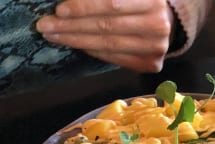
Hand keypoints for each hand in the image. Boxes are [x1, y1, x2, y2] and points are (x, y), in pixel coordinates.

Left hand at [35, 0, 175, 72]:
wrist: (167, 20)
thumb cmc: (138, 1)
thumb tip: (69, 4)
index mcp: (152, 0)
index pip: (112, 3)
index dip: (83, 7)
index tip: (59, 10)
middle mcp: (158, 25)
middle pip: (107, 26)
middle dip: (72, 26)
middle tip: (46, 26)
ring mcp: (157, 48)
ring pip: (109, 44)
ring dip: (77, 41)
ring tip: (54, 36)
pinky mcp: (152, 64)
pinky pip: (116, 59)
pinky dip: (93, 52)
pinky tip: (77, 45)